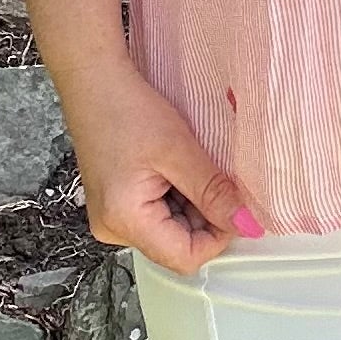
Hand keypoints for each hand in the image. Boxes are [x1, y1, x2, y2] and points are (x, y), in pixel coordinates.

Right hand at [59, 60, 264, 274]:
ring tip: (187, 163)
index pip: (185, 258)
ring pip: (169, 229)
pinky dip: (174, 195)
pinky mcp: (116, 205)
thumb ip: (213, 192)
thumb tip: (247, 225)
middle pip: (177, 245)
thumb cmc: (128, 109)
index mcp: (125, 223)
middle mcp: (114, 230)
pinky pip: (156, 214)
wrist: (93, 81)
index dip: (218, 235)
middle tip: (210, 172)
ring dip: (190, 203)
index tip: (234, 202)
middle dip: (203, 215)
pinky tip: (173, 165)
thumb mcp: (179, 149)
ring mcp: (112, 219)